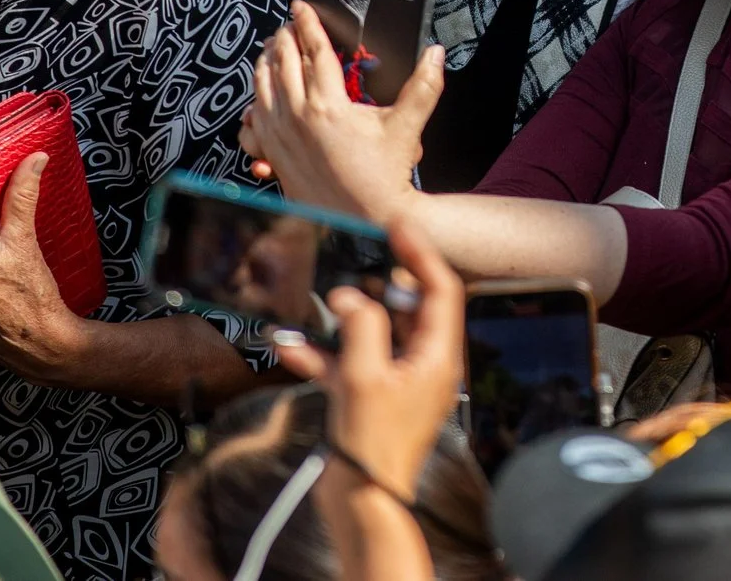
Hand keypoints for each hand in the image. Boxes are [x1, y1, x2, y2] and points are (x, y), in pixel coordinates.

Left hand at [240, 2, 442, 221]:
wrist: (365, 220)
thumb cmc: (384, 176)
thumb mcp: (406, 127)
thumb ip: (423, 87)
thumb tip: (436, 53)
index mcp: (328, 105)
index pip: (314, 50)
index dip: (308, 23)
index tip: (302, 7)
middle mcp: (297, 117)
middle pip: (283, 62)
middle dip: (284, 38)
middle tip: (287, 24)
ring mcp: (280, 137)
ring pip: (262, 87)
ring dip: (265, 63)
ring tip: (272, 50)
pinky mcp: (273, 155)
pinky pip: (252, 123)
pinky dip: (254, 105)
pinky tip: (259, 98)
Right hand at [275, 218, 465, 498]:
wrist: (361, 505)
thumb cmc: (373, 447)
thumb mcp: (364, 376)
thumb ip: (361, 326)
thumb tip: (353, 297)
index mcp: (437, 357)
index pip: (440, 290)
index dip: (421, 253)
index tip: (397, 225)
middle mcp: (423, 366)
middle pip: (408, 308)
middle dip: (378, 284)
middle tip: (354, 258)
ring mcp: (397, 382)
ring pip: (375, 334)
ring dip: (345, 319)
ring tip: (320, 300)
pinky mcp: (371, 399)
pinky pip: (349, 364)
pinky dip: (323, 353)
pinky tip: (289, 345)